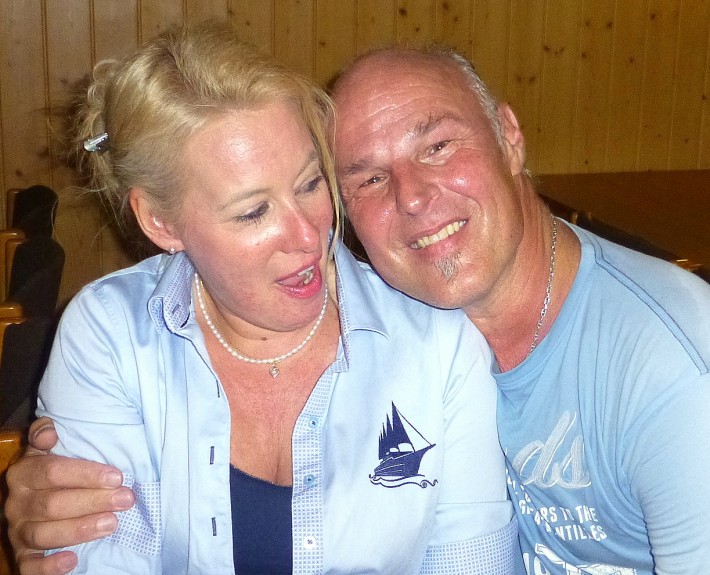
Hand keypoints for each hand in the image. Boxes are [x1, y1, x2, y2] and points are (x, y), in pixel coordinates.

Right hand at [5, 417, 135, 574]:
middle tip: (125, 499)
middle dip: (93, 501)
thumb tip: (50, 432)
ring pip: (44, 534)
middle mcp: (17, 503)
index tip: (117, 477)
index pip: (52, 472)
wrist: (37, 494)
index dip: (86, 474)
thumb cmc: (53, 469)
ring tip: (112, 524)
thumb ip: (45, 433)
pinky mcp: (21, 554)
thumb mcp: (48, 448)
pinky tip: (72, 561)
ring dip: (80, 530)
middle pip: (53, 504)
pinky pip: (28, 567)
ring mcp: (18, 530)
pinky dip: (48, 568)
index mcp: (23, 473)